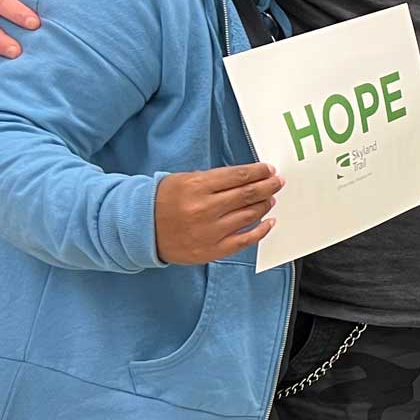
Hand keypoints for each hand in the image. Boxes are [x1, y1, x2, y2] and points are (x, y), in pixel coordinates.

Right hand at [154, 163, 282, 264]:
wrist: (141, 230)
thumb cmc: (165, 201)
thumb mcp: (185, 180)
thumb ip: (216, 179)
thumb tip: (249, 176)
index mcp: (196, 187)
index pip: (238, 176)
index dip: (259, 171)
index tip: (269, 169)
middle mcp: (204, 209)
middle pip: (248, 194)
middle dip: (268, 186)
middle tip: (278, 182)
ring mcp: (209, 232)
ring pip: (249, 215)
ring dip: (264, 205)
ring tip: (270, 198)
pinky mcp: (212, 250)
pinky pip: (245, 240)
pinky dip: (261, 230)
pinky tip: (269, 222)